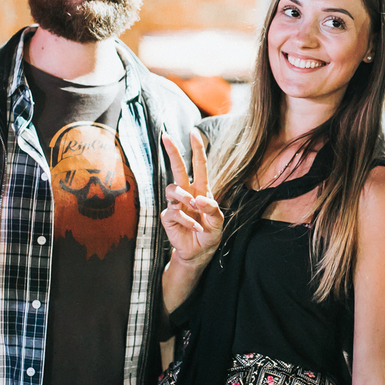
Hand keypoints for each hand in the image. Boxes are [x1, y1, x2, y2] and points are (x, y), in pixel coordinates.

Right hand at [160, 130, 223, 270]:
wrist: (198, 252)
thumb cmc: (210, 233)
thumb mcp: (218, 222)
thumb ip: (212, 209)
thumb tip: (199, 199)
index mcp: (201, 190)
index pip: (198, 165)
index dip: (196, 148)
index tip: (193, 132)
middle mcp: (187, 193)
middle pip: (177, 168)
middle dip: (172, 151)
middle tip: (166, 136)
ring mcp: (176, 204)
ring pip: (172, 188)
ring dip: (184, 197)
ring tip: (194, 207)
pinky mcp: (168, 216)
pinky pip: (174, 211)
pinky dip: (186, 220)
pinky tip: (194, 227)